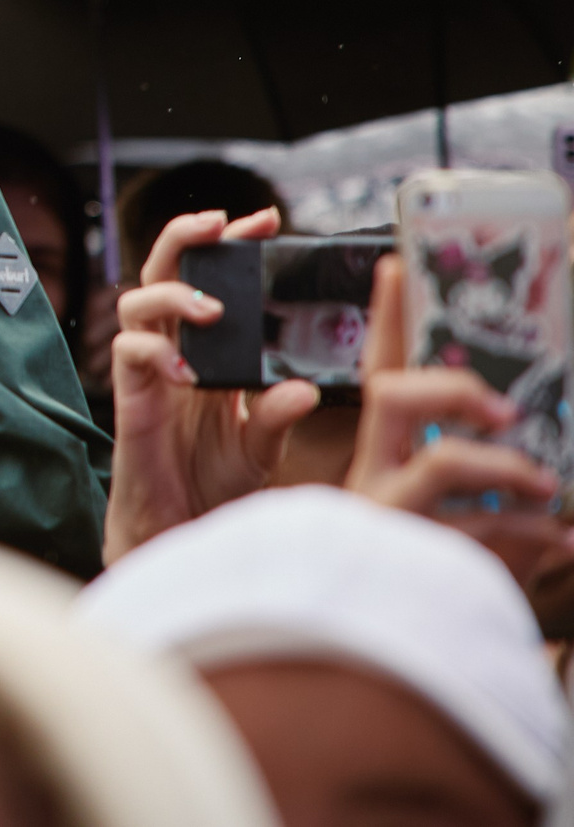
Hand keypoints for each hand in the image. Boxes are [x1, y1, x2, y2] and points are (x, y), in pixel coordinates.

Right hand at [104, 207, 319, 563]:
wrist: (180, 531)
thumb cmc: (213, 486)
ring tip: (211, 308)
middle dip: (186, 240)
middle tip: (222, 225)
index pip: (207, 280)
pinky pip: (127, 356)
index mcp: (204, 352)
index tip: (265, 222)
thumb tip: (304, 387)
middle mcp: (171, 353)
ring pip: (135, 303)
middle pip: (160, 273)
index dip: (228, 247)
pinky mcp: (131, 401)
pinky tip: (186, 371)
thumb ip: (276, 415)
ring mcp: (147, 374)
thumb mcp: (261, 446)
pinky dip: (154, 352)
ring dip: (172, 295)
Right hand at [345, 255, 566, 585]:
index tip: (396, 265)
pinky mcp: (408, 557)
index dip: (385, 321)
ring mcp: (383, 517)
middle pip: (391, 397)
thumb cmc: (425, 580)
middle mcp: (369, 479)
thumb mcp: (457, 530)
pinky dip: (532, 533)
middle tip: (502, 408)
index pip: (377, 375)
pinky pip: (481, 530)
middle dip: (452, 389)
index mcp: (376, 459)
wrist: (386, 657)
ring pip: (440, 465)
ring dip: (507, 467)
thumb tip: (546, 482)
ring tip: (549, 487)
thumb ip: (496, 506)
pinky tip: (562, 542)